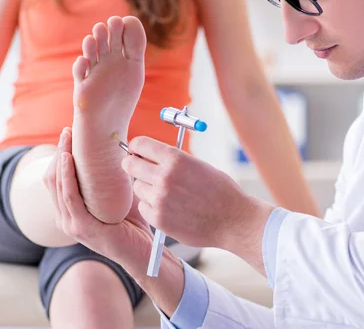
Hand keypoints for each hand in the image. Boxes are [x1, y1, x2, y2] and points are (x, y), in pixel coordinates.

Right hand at [44, 128, 185, 315]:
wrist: (144, 252)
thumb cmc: (132, 223)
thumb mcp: (115, 195)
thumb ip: (106, 179)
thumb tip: (110, 148)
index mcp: (70, 211)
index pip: (55, 178)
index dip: (59, 154)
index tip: (69, 134)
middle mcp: (65, 218)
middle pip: (52, 178)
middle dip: (59, 151)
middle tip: (68, 131)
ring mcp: (71, 224)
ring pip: (57, 185)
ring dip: (61, 158)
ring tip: (67, 139)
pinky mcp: (82, 228)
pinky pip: (69, 197)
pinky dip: (67, 176)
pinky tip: (69, 160)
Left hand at [122, 136, 274, 270]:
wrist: (234, 220)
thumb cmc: (220, 191)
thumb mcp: (198, 165)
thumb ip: (172, 160)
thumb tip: (149, 156)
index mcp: (175, 158)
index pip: (139, 144)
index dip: (136, 147)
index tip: (136, 152)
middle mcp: (164, 176)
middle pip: (129, 164)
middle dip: (133, 165)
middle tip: (140, 170)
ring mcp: (159, 198)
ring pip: (137, 187)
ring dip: (146, 188)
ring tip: (166, 193)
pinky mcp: (158, 218)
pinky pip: (143, 207)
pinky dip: (152, 207)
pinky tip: (169, 208)